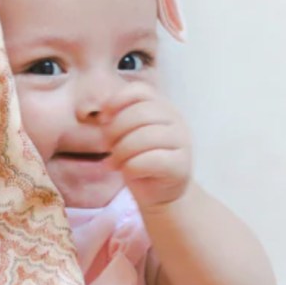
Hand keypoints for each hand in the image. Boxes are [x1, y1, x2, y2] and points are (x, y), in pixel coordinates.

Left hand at [103, 85, 192, 209]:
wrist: (160, 194)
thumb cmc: (140, 161)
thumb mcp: (128, 135)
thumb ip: (120, 119)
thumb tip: (103, 115)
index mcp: (163, 107)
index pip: (141, 91)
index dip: (117, 100)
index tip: (103, 118)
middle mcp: (176, 120)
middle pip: (140, 113)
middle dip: (115, 130)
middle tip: (107, 147)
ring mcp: (182, 142)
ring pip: (145, 136)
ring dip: (121, 151)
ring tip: (113, 163)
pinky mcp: (181, 166)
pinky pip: (150, 160)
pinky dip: (130, 167)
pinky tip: (126, 172)